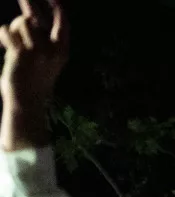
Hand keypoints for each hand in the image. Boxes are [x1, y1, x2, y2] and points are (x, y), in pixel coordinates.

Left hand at [0, 1, 67, 152]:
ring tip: (12, 42)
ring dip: (13, 28)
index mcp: (61, 51)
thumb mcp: (44, 60)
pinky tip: (5, 45)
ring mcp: (38, 51)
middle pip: (37, 17)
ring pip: (21, 22)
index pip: (62, 24)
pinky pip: (6, 30)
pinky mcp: (21, 53)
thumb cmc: (33, 79)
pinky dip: (3, 35)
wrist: (27, 102)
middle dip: (29, 2)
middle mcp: (52, 49)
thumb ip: (39, 40)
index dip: (57, 9)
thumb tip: (27, 18)